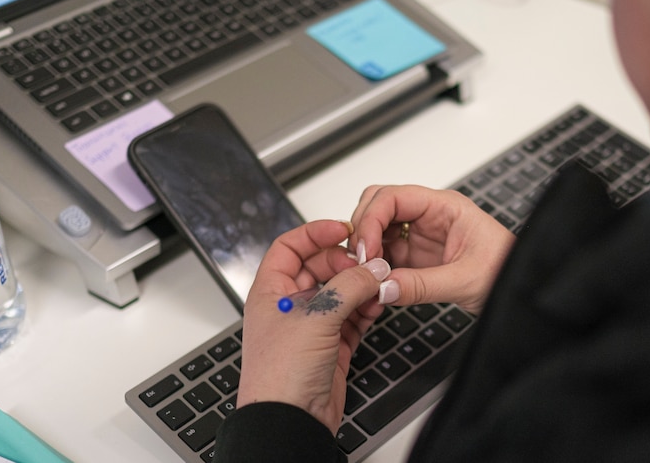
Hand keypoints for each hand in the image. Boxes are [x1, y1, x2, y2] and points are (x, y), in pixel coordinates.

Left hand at [237, 219, 391, 433]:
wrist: (290, 421)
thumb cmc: (280, 373)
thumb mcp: (316, 317)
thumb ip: (349, 287)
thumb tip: (374, 268)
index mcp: (271, 291)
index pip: (290, 247)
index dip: (315, 233)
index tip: (343, 228)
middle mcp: (290, 305)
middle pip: (321, 267)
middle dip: (346, 262)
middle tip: (367, 263)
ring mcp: (312, 325)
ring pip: (341, 291)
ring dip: (361, 286)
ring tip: (378, 285)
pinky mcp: (332, 344)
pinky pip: (353, 316)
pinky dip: (367, 308)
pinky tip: (377, 304)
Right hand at [350, 185, 515, 314]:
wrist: (524, 292)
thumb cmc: (508, 272)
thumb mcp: (466, 280)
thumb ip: (422, 285)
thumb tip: (381, 288)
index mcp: (445, 206)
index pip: (394, 197)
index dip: (372, 219)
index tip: (365, 250)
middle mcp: (429, 215)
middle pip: (379, 205)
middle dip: (363, 228)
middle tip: (358, 260)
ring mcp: (420, 236)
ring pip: (377, 230)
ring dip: (365, 248)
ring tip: (364, 273)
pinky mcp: (417, 258)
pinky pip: (385, 254)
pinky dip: (374, 266)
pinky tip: (374, 282)